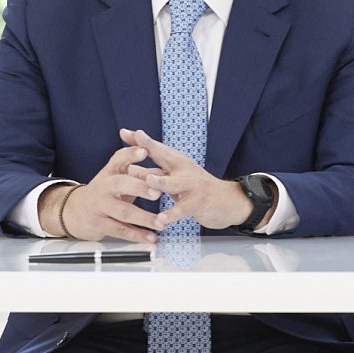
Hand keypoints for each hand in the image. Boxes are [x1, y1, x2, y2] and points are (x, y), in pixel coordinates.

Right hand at [42, 144, 162, 244]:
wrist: (75, 210)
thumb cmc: (107, 191)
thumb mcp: (120, 178)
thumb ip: (142, 175)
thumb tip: (165, 172)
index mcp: (111, 171)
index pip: (119, 158)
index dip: (131, 154)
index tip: (145, 150)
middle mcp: (104, 186)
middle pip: (121, 184)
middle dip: (140, 188)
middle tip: (157, 192)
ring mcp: (100, 205)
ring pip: (123, 211)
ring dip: (145, 218)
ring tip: (162, 222)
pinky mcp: (99, 224)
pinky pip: (120, 230)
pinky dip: (137, 235)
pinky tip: (151, 237)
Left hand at [120, 128, 252, 230]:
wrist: (229, 202)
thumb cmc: (197, 189)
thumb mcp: (174, 178)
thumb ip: (152, 174)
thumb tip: (128, 168)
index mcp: (177, 162)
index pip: (156, 148)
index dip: (141, 140)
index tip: (124, 132)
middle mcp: (184, 169)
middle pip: (165, 156)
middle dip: (150, 147)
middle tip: (137, 139)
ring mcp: (192, 185)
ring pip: (174, 183)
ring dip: (161, 182)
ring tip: (149, 181)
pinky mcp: (198, 203)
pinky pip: (182, 209)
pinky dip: (171, 214)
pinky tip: (161, 220)